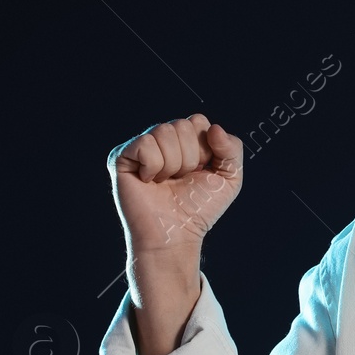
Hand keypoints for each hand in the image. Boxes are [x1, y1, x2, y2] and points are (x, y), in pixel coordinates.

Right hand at [108, 114, 243, 253]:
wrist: (176, 233)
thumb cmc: (199, 208)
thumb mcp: (230, 177)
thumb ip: (233, 148)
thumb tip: (213, 128)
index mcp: (186, 139)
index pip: (198, 121)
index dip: (205, 149)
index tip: (199, 171)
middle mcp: (162, 139)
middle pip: (183, 125)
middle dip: (190, 158)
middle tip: (180, 179)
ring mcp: (140, 146)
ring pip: (164, 131)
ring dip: (172, 164)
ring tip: (166, 182)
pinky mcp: (121, 157)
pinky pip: (145, 144)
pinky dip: (154, 167)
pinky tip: (149, 181)